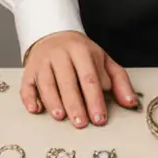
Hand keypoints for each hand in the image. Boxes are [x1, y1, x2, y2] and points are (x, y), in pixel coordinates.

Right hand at [20, 30, 137, 128]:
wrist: (53, 34)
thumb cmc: (81, 53)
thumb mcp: (103, 60)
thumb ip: (119, 81)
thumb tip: (131, 102)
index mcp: (81, 51)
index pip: (89, 77)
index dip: (94, 99)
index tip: (99, 118)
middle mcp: (60, 55)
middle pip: (68, 81)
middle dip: (75, 104)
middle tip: (81, 123)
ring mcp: (42, 62)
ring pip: (46, 83)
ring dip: (53, 101)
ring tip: (61, 117)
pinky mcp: (29, 70)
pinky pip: (26, 84)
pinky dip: (29, 98)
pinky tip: (35, 109)